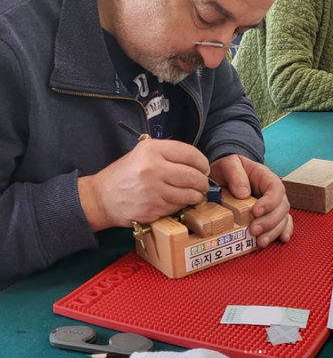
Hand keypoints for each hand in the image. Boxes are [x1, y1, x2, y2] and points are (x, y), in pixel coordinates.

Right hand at [78, 140, 210, 230]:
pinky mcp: (152, 209)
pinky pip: (177, 206)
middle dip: (203, 181)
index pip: (189, 153)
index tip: (205, 167)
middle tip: (204, 183)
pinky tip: (181, 201)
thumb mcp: (142, 153)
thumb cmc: (125, 174)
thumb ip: (167, 153)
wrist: (101, 198)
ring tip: (197, 194)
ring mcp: (153, 190)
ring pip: (188, 194)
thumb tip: (195, 161)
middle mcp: (152, 168)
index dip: (202, 162)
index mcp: (151, 150)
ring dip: (197, 195)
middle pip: (192, 175)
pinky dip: (183, 204)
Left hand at [209, 154, 292, 247]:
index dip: (270, 202)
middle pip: (281, 207)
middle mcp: (273, 192)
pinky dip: (283, 231)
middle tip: (254, 230)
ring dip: (274, 231)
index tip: (256, 212)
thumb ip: (235, 175)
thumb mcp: (229, 164)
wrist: (227, 172)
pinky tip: (282, 239)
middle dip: (270, 221)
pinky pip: (282, 223)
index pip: (276, 189)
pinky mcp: (269, 215)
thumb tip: (243, 194)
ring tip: (260, 242)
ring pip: (282, 219)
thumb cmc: (230, 167)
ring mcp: (273, 204)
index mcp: (265, 177)